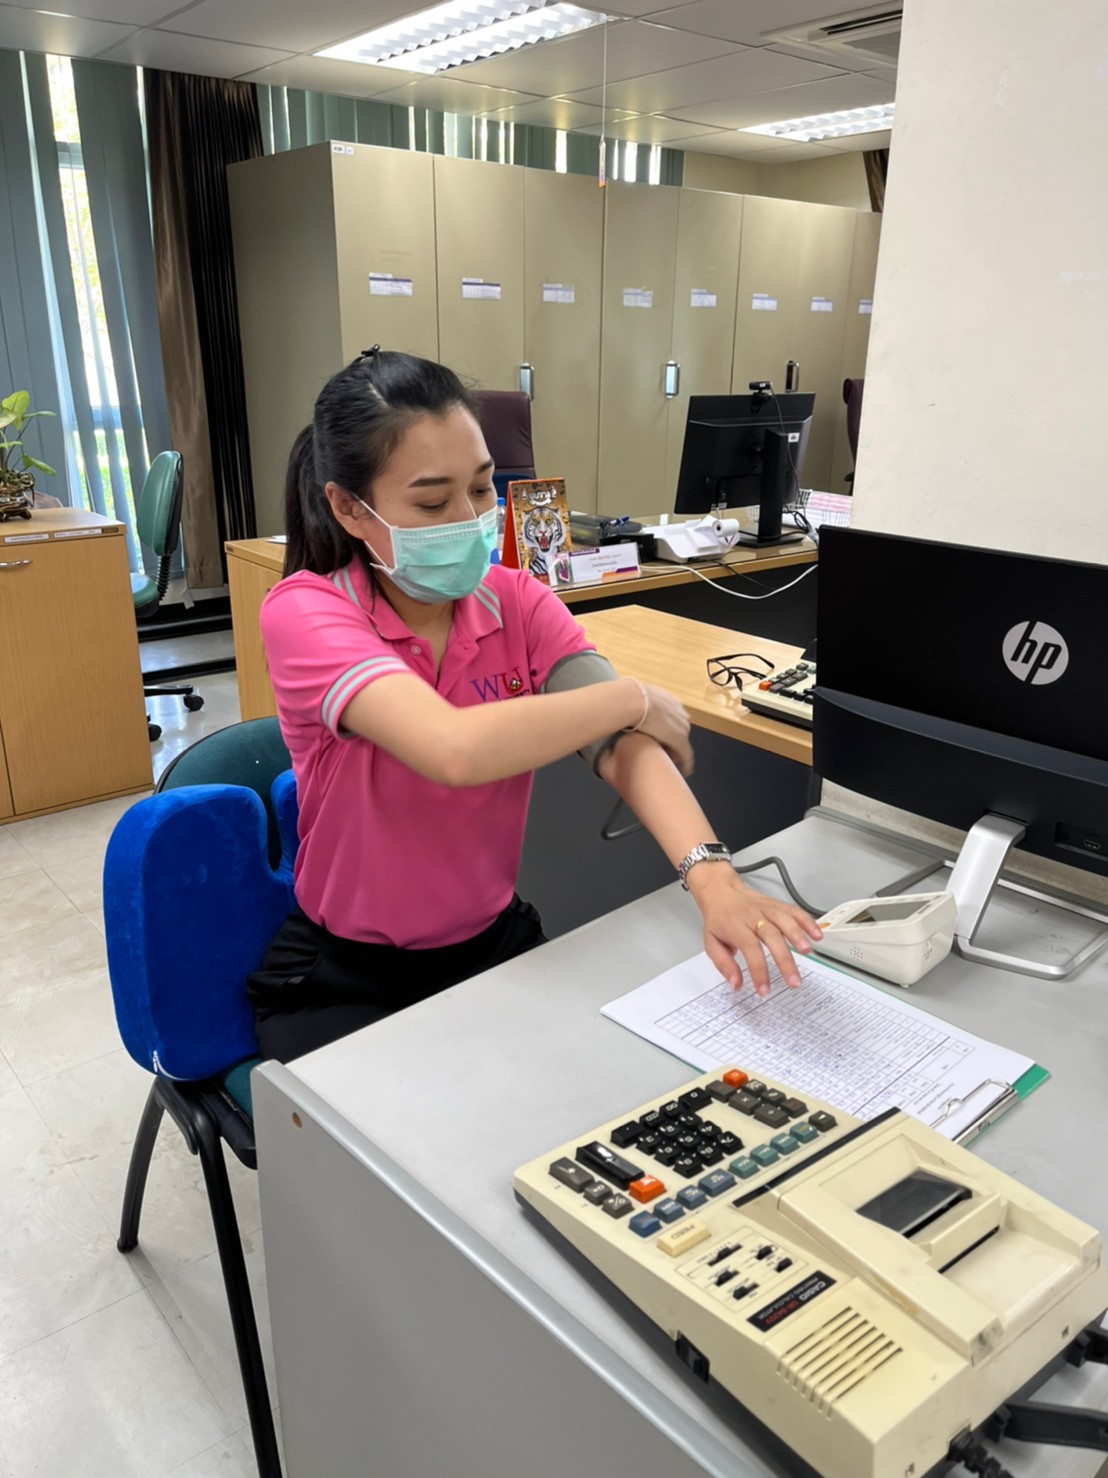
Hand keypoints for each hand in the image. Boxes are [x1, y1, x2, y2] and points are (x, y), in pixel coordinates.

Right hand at [635, 683, 693, 775]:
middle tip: (663, 751)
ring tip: (668, 763)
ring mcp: (682, 728)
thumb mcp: (635, 695)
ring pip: (682, 745)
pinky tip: (684, 772)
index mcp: (671, 702)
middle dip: (672, 741)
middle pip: (679, 731)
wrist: (633, 702)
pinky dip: (685, 764)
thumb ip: (637, 701)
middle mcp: (680, 714)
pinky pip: (686, 756)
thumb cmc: (630, 698)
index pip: (673, 718)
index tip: (660, 737)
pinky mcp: (680, 742)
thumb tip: (624, 704)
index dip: (667, 729)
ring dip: (676, 753)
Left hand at [686, 865, 822, 996]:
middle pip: (772, 937)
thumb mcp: (710, 943)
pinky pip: (794, 911)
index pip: (750, 949)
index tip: (765, 990)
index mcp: (735, 927)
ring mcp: (767, 909)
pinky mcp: (777, 905)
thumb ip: (724, 964)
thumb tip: (736, 984)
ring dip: (798, 935)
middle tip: (793, 981)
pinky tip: (817, 935)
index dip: (759, 971)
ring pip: (785, 920)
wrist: (720, 890)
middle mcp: (753, 916)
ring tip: (807, 952)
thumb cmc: (718, 919)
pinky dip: (807, 922)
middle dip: (785, 961)